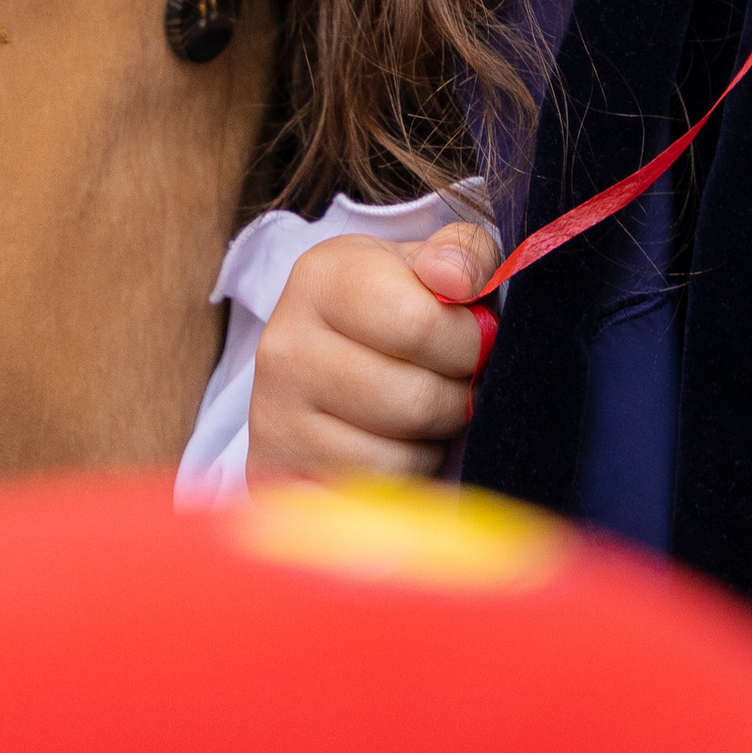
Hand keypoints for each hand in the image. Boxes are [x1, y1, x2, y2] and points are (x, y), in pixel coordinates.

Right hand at [246, 221, 500, 483]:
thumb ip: (462, 254)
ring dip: (432, 442)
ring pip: (399, 457)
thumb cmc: (391, 306)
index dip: (469, 342)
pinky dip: (402, 480)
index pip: (419, 325)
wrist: (319, 357)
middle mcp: (285, 345)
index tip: (477, 340)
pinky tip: (393, 446)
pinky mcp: (279, 474)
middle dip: (458, 399)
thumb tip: (456, 278)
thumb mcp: (426, 263)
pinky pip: (373, 497)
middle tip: (456, 384)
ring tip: (423, 413)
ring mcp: (274, 416)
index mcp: (323, 277)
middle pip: (415, 401)